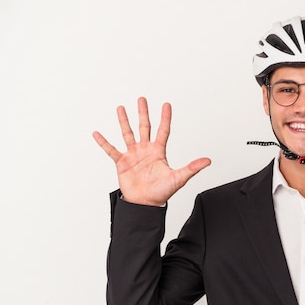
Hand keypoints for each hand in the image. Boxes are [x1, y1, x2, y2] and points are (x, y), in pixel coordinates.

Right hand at [93, 97, 210, 205]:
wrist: (145, 205)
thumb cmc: (162, 193)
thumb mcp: (179, 178)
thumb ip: (192, 168)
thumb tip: (207, 161)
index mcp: (159, 152)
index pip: (163, 131)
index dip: (165, 118)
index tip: (166, 104)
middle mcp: (145, 151)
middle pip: (144, 127)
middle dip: (143, 113)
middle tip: (142, 99)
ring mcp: (133, 155)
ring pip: (127, 134)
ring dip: (124, 121)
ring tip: (120, 108)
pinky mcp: (122, 163)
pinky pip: (111, 150)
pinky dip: (104, 142)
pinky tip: (97, 133)